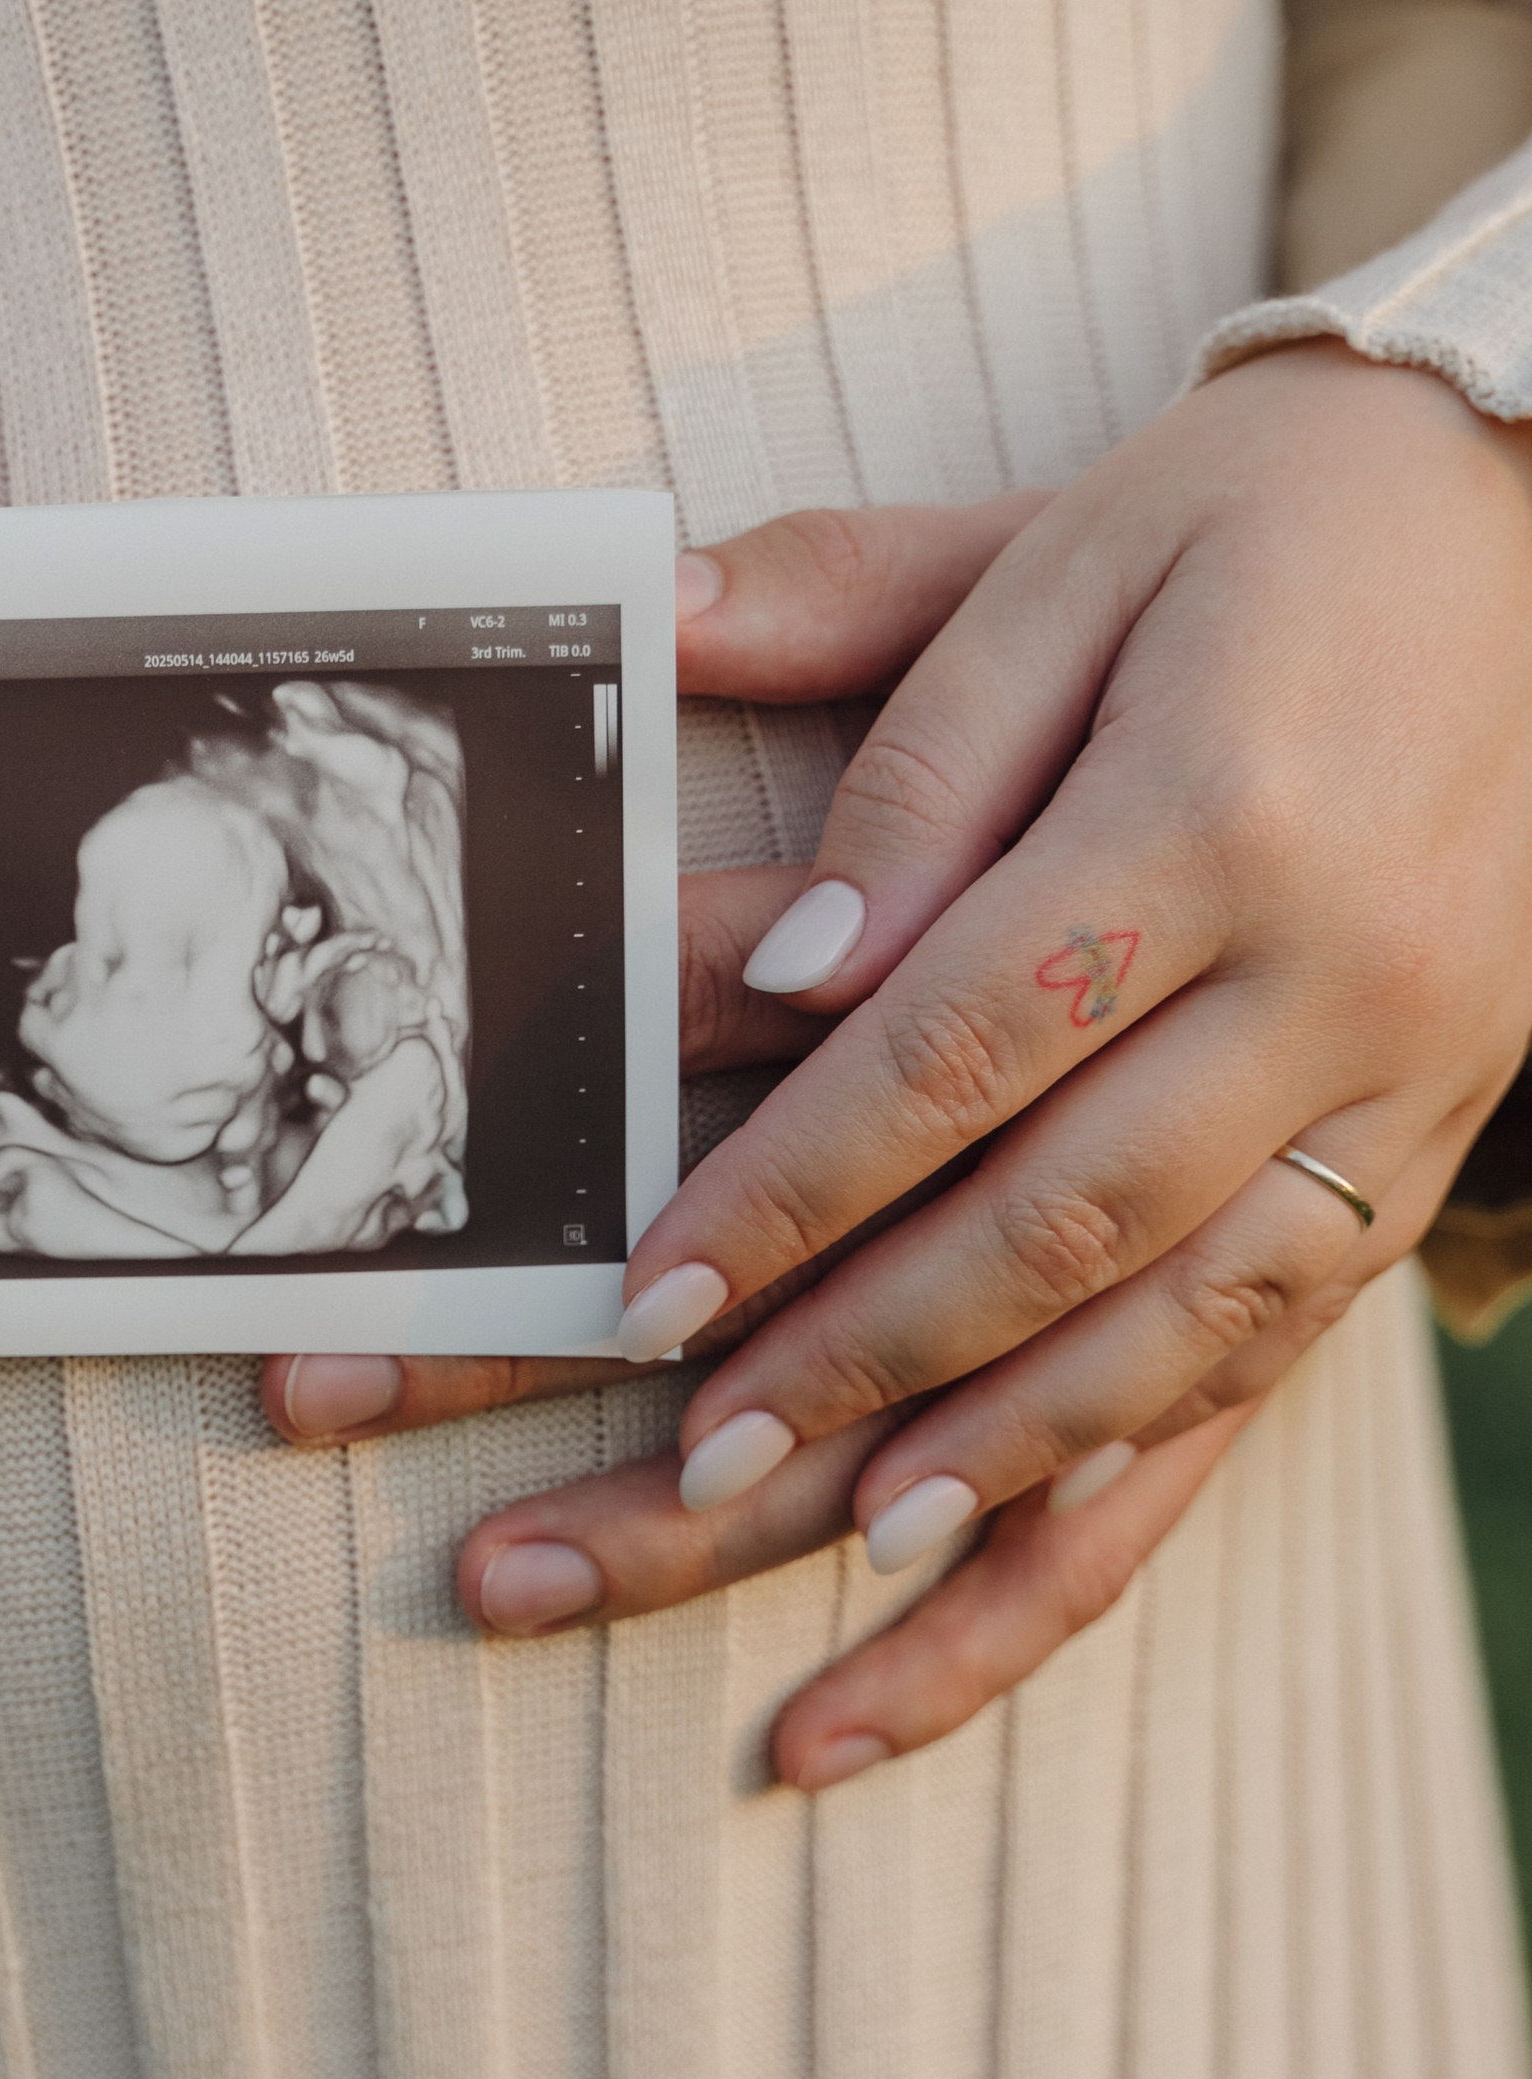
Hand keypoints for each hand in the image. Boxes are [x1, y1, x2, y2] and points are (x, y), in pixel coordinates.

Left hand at [271, 356, 1531, 1773]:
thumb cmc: (1271, 520)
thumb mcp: (1066, 548)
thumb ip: (890, 717)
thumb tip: (763, 948)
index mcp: (1226, 811)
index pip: (972, 1043)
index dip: (801, 1180)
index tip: (653, 1287)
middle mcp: (1342, 978)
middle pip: (1071, 1218)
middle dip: (868, 1355)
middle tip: (696, 1458)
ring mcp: (1409, 1085)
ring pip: (1190, 1325)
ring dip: (1001, 1453)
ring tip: (829, 1543)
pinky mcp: (1426, 1149)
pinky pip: (1279, 1353)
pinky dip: (1132, 1471)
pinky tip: (999, 1558)